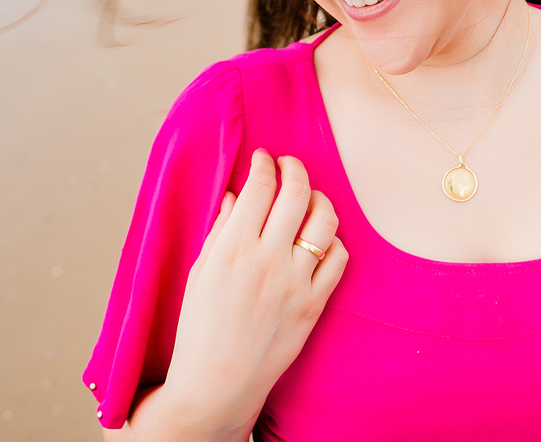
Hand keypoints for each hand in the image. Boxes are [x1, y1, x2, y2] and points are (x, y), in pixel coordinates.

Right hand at [161, 150, 347, 437]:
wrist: (218, 381)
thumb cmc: (201, 327)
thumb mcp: (200, 273)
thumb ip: (221, 230)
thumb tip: (238, 195)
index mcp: (232, 249)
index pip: (259, 187)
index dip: (264, 164)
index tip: (264, 158)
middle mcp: (268, 260)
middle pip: (296, 194)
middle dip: (294, 168)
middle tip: (289, 164)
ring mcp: (296, 281)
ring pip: (325, 220)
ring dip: (319, 199)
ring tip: (309, 197)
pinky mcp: (315, 303)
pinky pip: (339, 258)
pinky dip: (333, 240)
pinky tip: (321, 238)